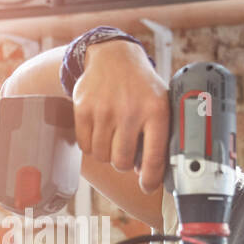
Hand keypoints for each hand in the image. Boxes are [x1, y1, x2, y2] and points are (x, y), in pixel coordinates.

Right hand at [72, 39, 169, 192]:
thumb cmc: (141, 87)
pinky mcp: (83, 108)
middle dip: (125, 162)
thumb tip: (150, 175)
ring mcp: (104, 110)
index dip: (150, 180)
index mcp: (156, 111)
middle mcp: (130, 111)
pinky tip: (100, 130)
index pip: (154, 157)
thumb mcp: (161, 104)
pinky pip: (85, 145)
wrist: (113, 56)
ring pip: (103, 156)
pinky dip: (92, 144)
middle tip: (126, 151)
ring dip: (108, 153)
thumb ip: (160, 136)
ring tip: (113, 137)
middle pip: (122, 162)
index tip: (147, 186)